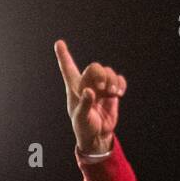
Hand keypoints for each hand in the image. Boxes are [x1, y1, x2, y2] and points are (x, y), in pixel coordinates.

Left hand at [54, 40, 124, 155]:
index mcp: (74, 89)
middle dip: (101, 74)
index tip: (58, 43)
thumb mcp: (81, 118)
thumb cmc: (84, 128)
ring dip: (113, 79)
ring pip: (108, 72)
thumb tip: (89, 92)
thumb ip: (85, 104)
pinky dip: (120, 83)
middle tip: (104, 87)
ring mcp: (100, 87)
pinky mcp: (112, 92)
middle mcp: (87, 84)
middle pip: (94, 68)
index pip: (68, 69)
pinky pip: (118, 79)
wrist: (98, 136)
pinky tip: (119, 93)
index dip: (63, 56)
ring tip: (114, 92)